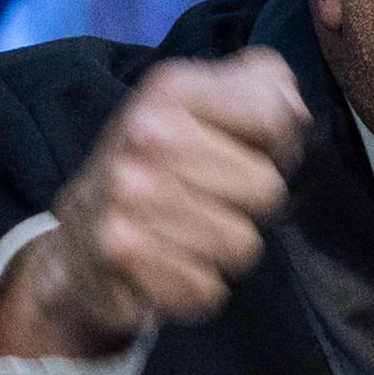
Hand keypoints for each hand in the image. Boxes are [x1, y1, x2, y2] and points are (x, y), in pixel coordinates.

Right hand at [0, 53, 310, 359]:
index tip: (241, 154)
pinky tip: (166, 267)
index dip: (275, 147)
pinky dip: (195, 286)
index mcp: (171, 89)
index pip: (275, 119)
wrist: (76, 243)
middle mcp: (146, 135)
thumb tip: (297, 111)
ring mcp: (130, 196)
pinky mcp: (124, 255)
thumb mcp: (201, 106)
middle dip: (247, 205)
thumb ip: (263, 87)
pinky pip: (210, 288)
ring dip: (222, 249)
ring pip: (242, 244)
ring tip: (184, 235)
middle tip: (205, 201)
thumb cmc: (157, 169)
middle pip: (266, 189)